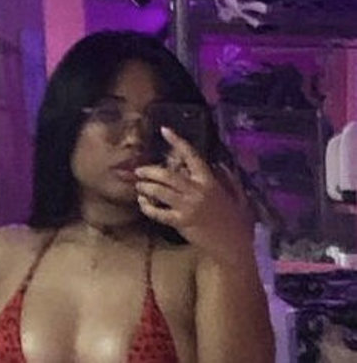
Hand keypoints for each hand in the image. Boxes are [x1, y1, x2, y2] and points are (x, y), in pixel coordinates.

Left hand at [136, 127, 253, 266]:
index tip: (164, 130)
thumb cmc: (239, 222)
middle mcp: (197, 191)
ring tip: (139, 186)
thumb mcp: (239, 196)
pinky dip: (148, 208)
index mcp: (210, 181)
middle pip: (167, 175)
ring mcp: (188, 207)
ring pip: (160, 192)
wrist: (236, 247)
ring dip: (146, 187)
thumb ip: (229, 179)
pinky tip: (143, 204)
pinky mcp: (181, 222)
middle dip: (150, 171)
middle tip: (139, 170)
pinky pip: (159, 213)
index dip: (177, 142)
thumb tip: (219, 164)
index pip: (192, 156)